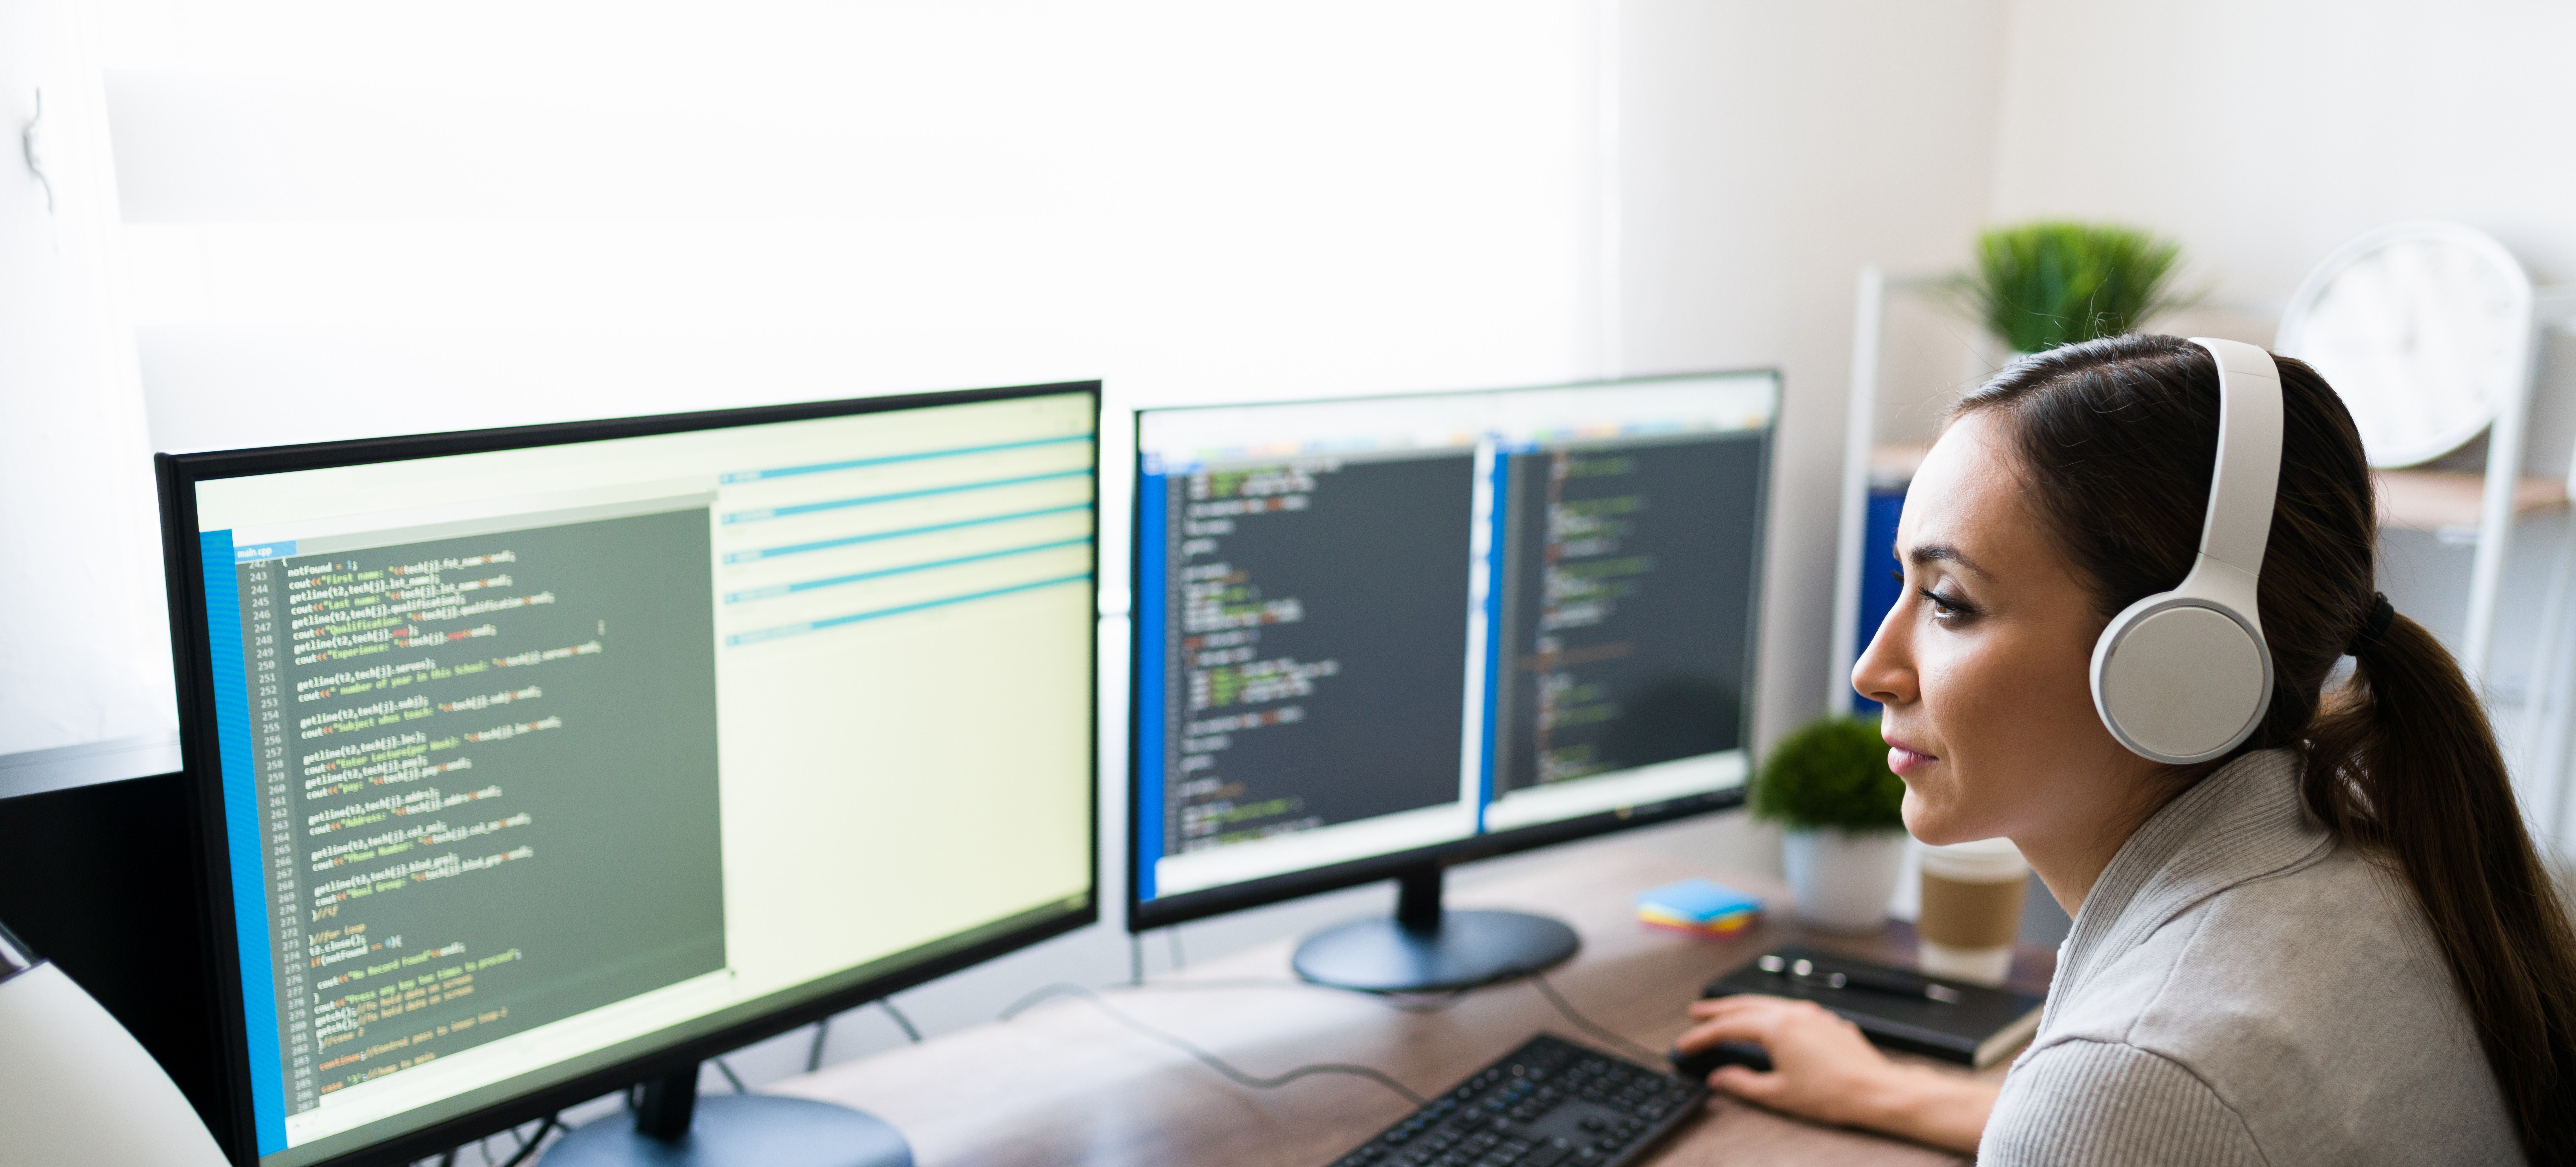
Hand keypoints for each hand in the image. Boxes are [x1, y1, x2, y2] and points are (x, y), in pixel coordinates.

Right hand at [1676, 995, 1894, 1124]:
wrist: (1877, 1092)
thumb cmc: (1834, 1094)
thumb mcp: (1778, 1094)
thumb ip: (1743, 1084)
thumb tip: (1721, 1078)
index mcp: (1777, 1027)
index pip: (1728, 1028)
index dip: (1702, 1037)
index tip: (1686, 1044)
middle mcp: (1793, 1013)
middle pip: (1744, 1005)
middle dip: (1717, 1010)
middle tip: (1696, 1013)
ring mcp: (1813, 1015)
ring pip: (1768, 1003)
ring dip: (1743, 1007)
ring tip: (1727, 1013)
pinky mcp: (1828, 1022)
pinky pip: (1790, 1009)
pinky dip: (1770, 1012)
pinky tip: (1770, 1022)